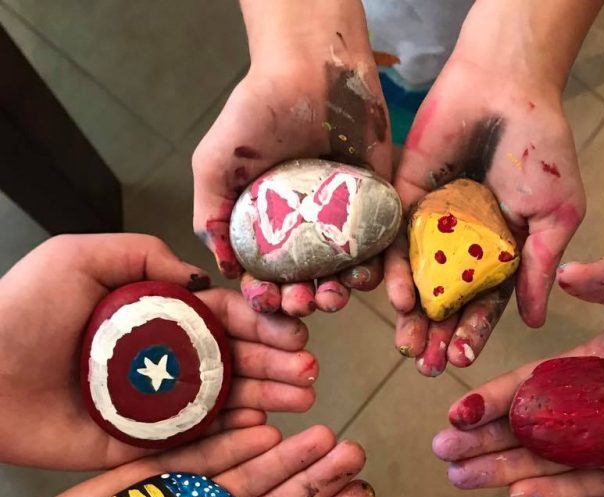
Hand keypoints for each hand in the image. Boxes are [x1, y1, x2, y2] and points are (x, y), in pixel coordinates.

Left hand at [0, 234, 316, 469]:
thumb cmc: (22, 311)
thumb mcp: (82, 258)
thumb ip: (144, 256)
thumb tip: (202, 279)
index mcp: (153, 316)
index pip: (221, 320)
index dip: (261, 327)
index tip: (296, 337)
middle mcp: (161, 360)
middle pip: (232, 363)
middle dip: (276, 367)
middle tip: (309, 376)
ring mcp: (154, 405)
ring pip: (223, 402)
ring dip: (266, 399)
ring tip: (300, 399)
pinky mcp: (140, 444)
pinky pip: (194, 441)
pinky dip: (231, 436)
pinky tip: (263, 427)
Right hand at [192, 4, 390, 316]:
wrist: (313, 68)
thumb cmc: (257, 111)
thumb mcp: (215, 163)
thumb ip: (210, 214)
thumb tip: (224, 267)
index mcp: (266, 227)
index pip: (265, 275)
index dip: (265, 295)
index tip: (267, 300)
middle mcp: (303, 232)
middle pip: (304, 281)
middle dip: (302, 301)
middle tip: (303, 304)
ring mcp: (340, 223)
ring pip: (341, 273)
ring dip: (337, 292)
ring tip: (333, 295)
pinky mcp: (374, 209)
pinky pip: (377, 248)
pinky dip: (373, 268)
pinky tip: (366, 276)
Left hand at [388, 53, 584, 375]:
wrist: (505, 88)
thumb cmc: (541, 150)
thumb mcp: (555, 216)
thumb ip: (538, 269)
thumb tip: (537, 323)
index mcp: (501, 256)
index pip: (483, 305)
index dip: (473, 333)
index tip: (461, 360)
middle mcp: (463, 250)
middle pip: (445, 302)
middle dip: (436, 335)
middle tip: (424, 365)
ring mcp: (432, 230)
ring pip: (417, 282)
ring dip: (412, 316)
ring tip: (407, 345)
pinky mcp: (404, 206)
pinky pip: (394, 244)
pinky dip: (393, 271)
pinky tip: (396, 298)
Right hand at [433, 258, 603, 496]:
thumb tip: (566, 271)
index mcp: (572, 375)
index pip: (520, 391)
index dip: (487, 402)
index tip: (454, 413)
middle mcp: (575, 416)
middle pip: (518, 433)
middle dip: (479, 444)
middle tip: (443, 454)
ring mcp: (598, 449)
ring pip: (540, 464)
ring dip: (500, 473)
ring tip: (460, 477)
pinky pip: (583, 489)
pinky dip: (552, 494)